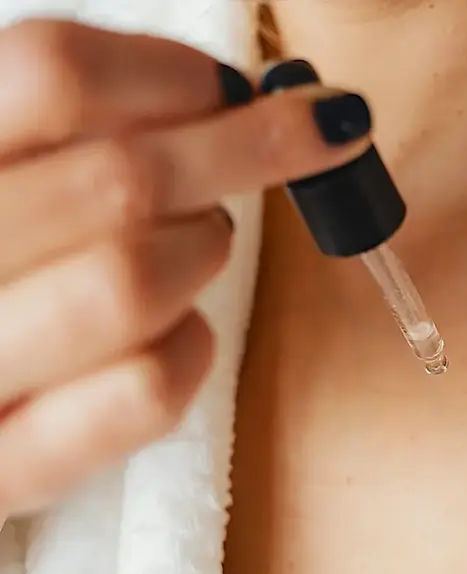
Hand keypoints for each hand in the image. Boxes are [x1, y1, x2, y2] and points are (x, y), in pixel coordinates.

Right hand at [0, 19, 369, 516]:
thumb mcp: (9, 181)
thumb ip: (75, 135)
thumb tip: (227, 95)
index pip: (53, 76)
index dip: (173, 75)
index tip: (237, 89)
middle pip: (120, 180)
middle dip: (242, 151)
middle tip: (301, 139)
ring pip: (135, 283)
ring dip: (204, 252)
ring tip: (203, 243)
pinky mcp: (5, 468)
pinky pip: (143, 395)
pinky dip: (192, 351)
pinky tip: (187, 333)